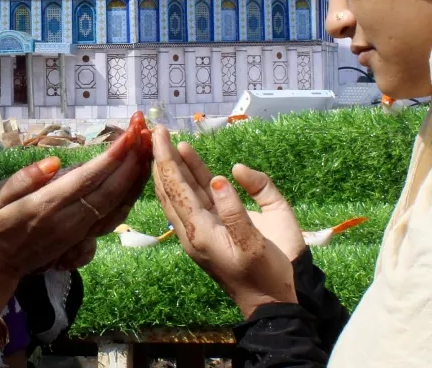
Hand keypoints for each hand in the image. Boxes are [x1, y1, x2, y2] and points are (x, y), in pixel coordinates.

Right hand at [0, 124, 151, 310]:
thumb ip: (24, 179)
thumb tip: (54, 161)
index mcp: (48, 206)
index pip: (89, 179)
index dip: (113, 157)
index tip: (130, 134)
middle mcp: (71, 220)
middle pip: (113, 190)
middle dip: (133, 159)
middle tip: (143, 129)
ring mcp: (82, 232)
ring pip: (121, 204)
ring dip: (138, 175)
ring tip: (147, 146)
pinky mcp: (87, 238)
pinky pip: (117, 216)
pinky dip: (132, 194)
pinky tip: (139, 175)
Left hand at [150, 126, 295, 317]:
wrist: (275, 302)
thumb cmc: (266, 273)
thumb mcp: (253, 243)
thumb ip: (235, 210)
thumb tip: (220, 177)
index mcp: (199, 232)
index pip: (176, 187)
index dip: (167, 159)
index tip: (158, 134)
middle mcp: (195, 228)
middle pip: (172, 187)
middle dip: (163, 158)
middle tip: (156, 131)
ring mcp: (204, 228)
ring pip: (184, 191)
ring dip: (176, 165)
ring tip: (170, 141)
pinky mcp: (215, 228)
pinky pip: (199, 197)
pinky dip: (193, 176)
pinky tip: (193, 160)